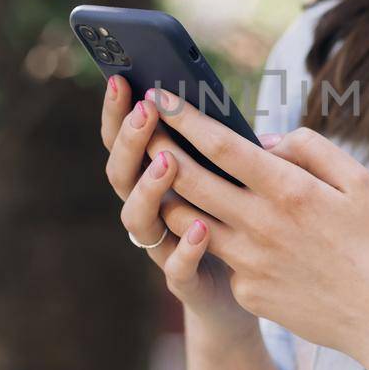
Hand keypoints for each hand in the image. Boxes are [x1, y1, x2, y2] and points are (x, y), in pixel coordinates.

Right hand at [99, 75, 259, 348]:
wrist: (252, 290)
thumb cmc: (243, 219)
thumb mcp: (234, 174)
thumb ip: (221, 145)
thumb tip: (219, 106)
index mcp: (155, 180)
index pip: (124, 141)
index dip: (117, 113)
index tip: (120, 79)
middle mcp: (149, 211)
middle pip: (122, 174)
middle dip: (130, 140)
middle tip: (146, 112)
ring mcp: (163, 248)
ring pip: (138, 219)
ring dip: (149, 188)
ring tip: (168, 161)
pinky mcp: (185, 282)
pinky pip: (176, 267)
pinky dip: (186, 248)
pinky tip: (201, 228)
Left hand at [138, 86, 368, 358]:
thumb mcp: (358, 180)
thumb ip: (310, 148)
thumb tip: (265, 140)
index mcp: (290, 190)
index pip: (222, 146)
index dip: (186, 119)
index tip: (162, 98)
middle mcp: (262, 225)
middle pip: (189, 182)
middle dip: (160, 151)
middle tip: (144, 132)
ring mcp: (250, 263)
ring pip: (188, 223)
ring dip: (169, 196)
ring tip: (162, 177)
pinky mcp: (247, 292)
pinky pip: (220, 258)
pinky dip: (215, 241)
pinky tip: (219, 229)